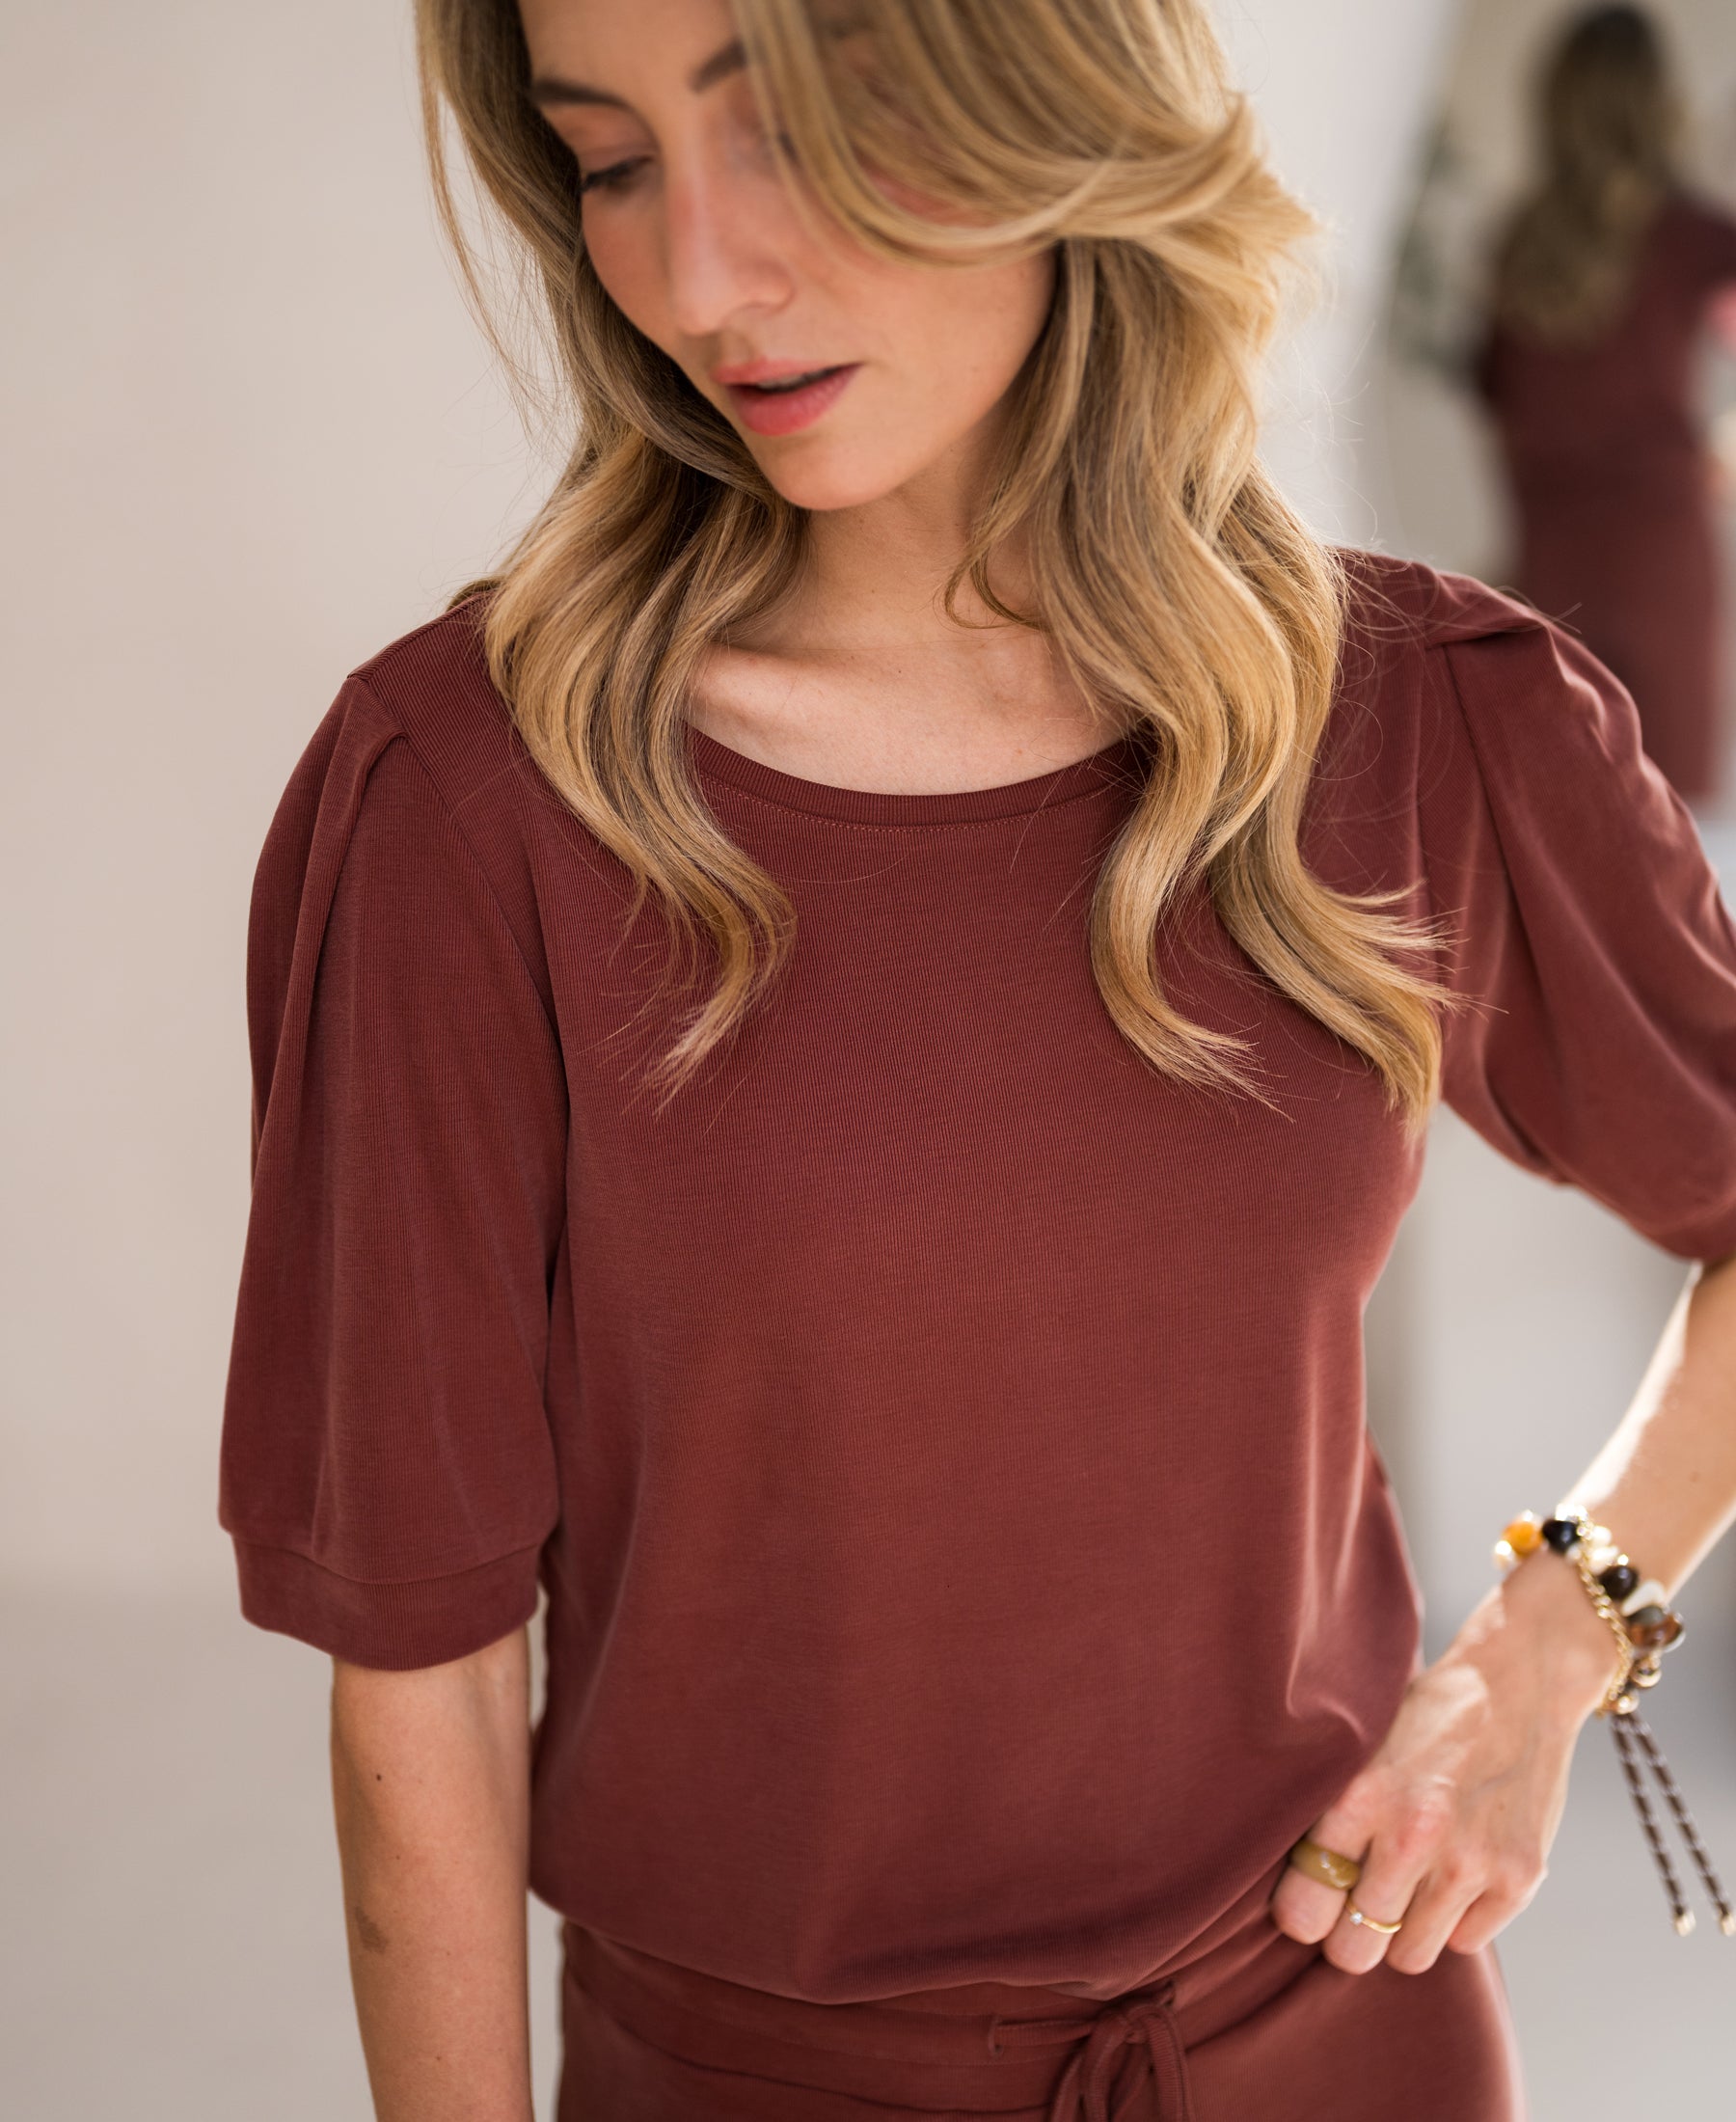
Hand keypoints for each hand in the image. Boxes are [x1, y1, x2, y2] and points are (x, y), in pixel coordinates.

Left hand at [1270, 1553, 1622, 1975]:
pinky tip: (1453, 1872)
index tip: (1308, 1908)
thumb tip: (1277, 1879)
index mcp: (1359, 1797)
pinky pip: (1464, 1942)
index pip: (1304, 1908)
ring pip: (1411, 1957)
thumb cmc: (1423, 1717)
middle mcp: (1413, 1835)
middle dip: (1349, 1938)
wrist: (1516, 1685)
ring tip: (1405, 1889)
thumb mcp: (1358, 1748)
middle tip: (1354, 1911)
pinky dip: (1455, 1920)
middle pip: (1354, 1950)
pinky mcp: (1517, 1878)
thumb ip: (1327, 1811)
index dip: (1301, 1917)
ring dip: (1403, 1932)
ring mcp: (1470, 1861)